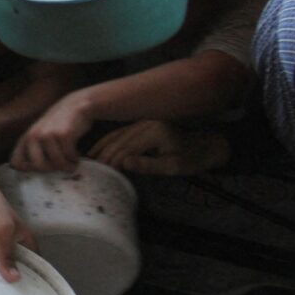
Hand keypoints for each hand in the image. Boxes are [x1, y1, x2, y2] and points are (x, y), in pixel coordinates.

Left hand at [10, 94, 91, 171]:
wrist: (76, 104)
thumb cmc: (59, 125)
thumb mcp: (41, 134)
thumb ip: (35, 150)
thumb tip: (35, 173)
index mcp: (26, 138)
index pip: (16, 163)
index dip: (28, 171)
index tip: (43, 170)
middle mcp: (33, 136)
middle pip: (38, 167)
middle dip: (52, 171)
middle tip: (60, 167)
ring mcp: (48, 135)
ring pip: (57, 164)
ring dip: (67, 167)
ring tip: (72, 163)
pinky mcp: (63, 135)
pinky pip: (69, 157)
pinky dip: (74, 159)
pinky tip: (76, 155)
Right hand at [88, 120, 230, 174]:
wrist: (205, 146)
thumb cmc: (191, 159)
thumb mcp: (173, 167)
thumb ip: (148, 165)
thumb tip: (124, 163)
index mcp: (154, 132)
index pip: (127, 147)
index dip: (113, 160)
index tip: (101, 172)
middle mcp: (146, 123)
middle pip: (119, 139)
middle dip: (104, 154)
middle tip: (90, 168)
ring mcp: (143, 122)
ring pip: (117, 134)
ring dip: (102, 146)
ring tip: (89, 158)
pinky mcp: (142, 124)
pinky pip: (121, 132)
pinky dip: (108, 140)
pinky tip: (98, 147)